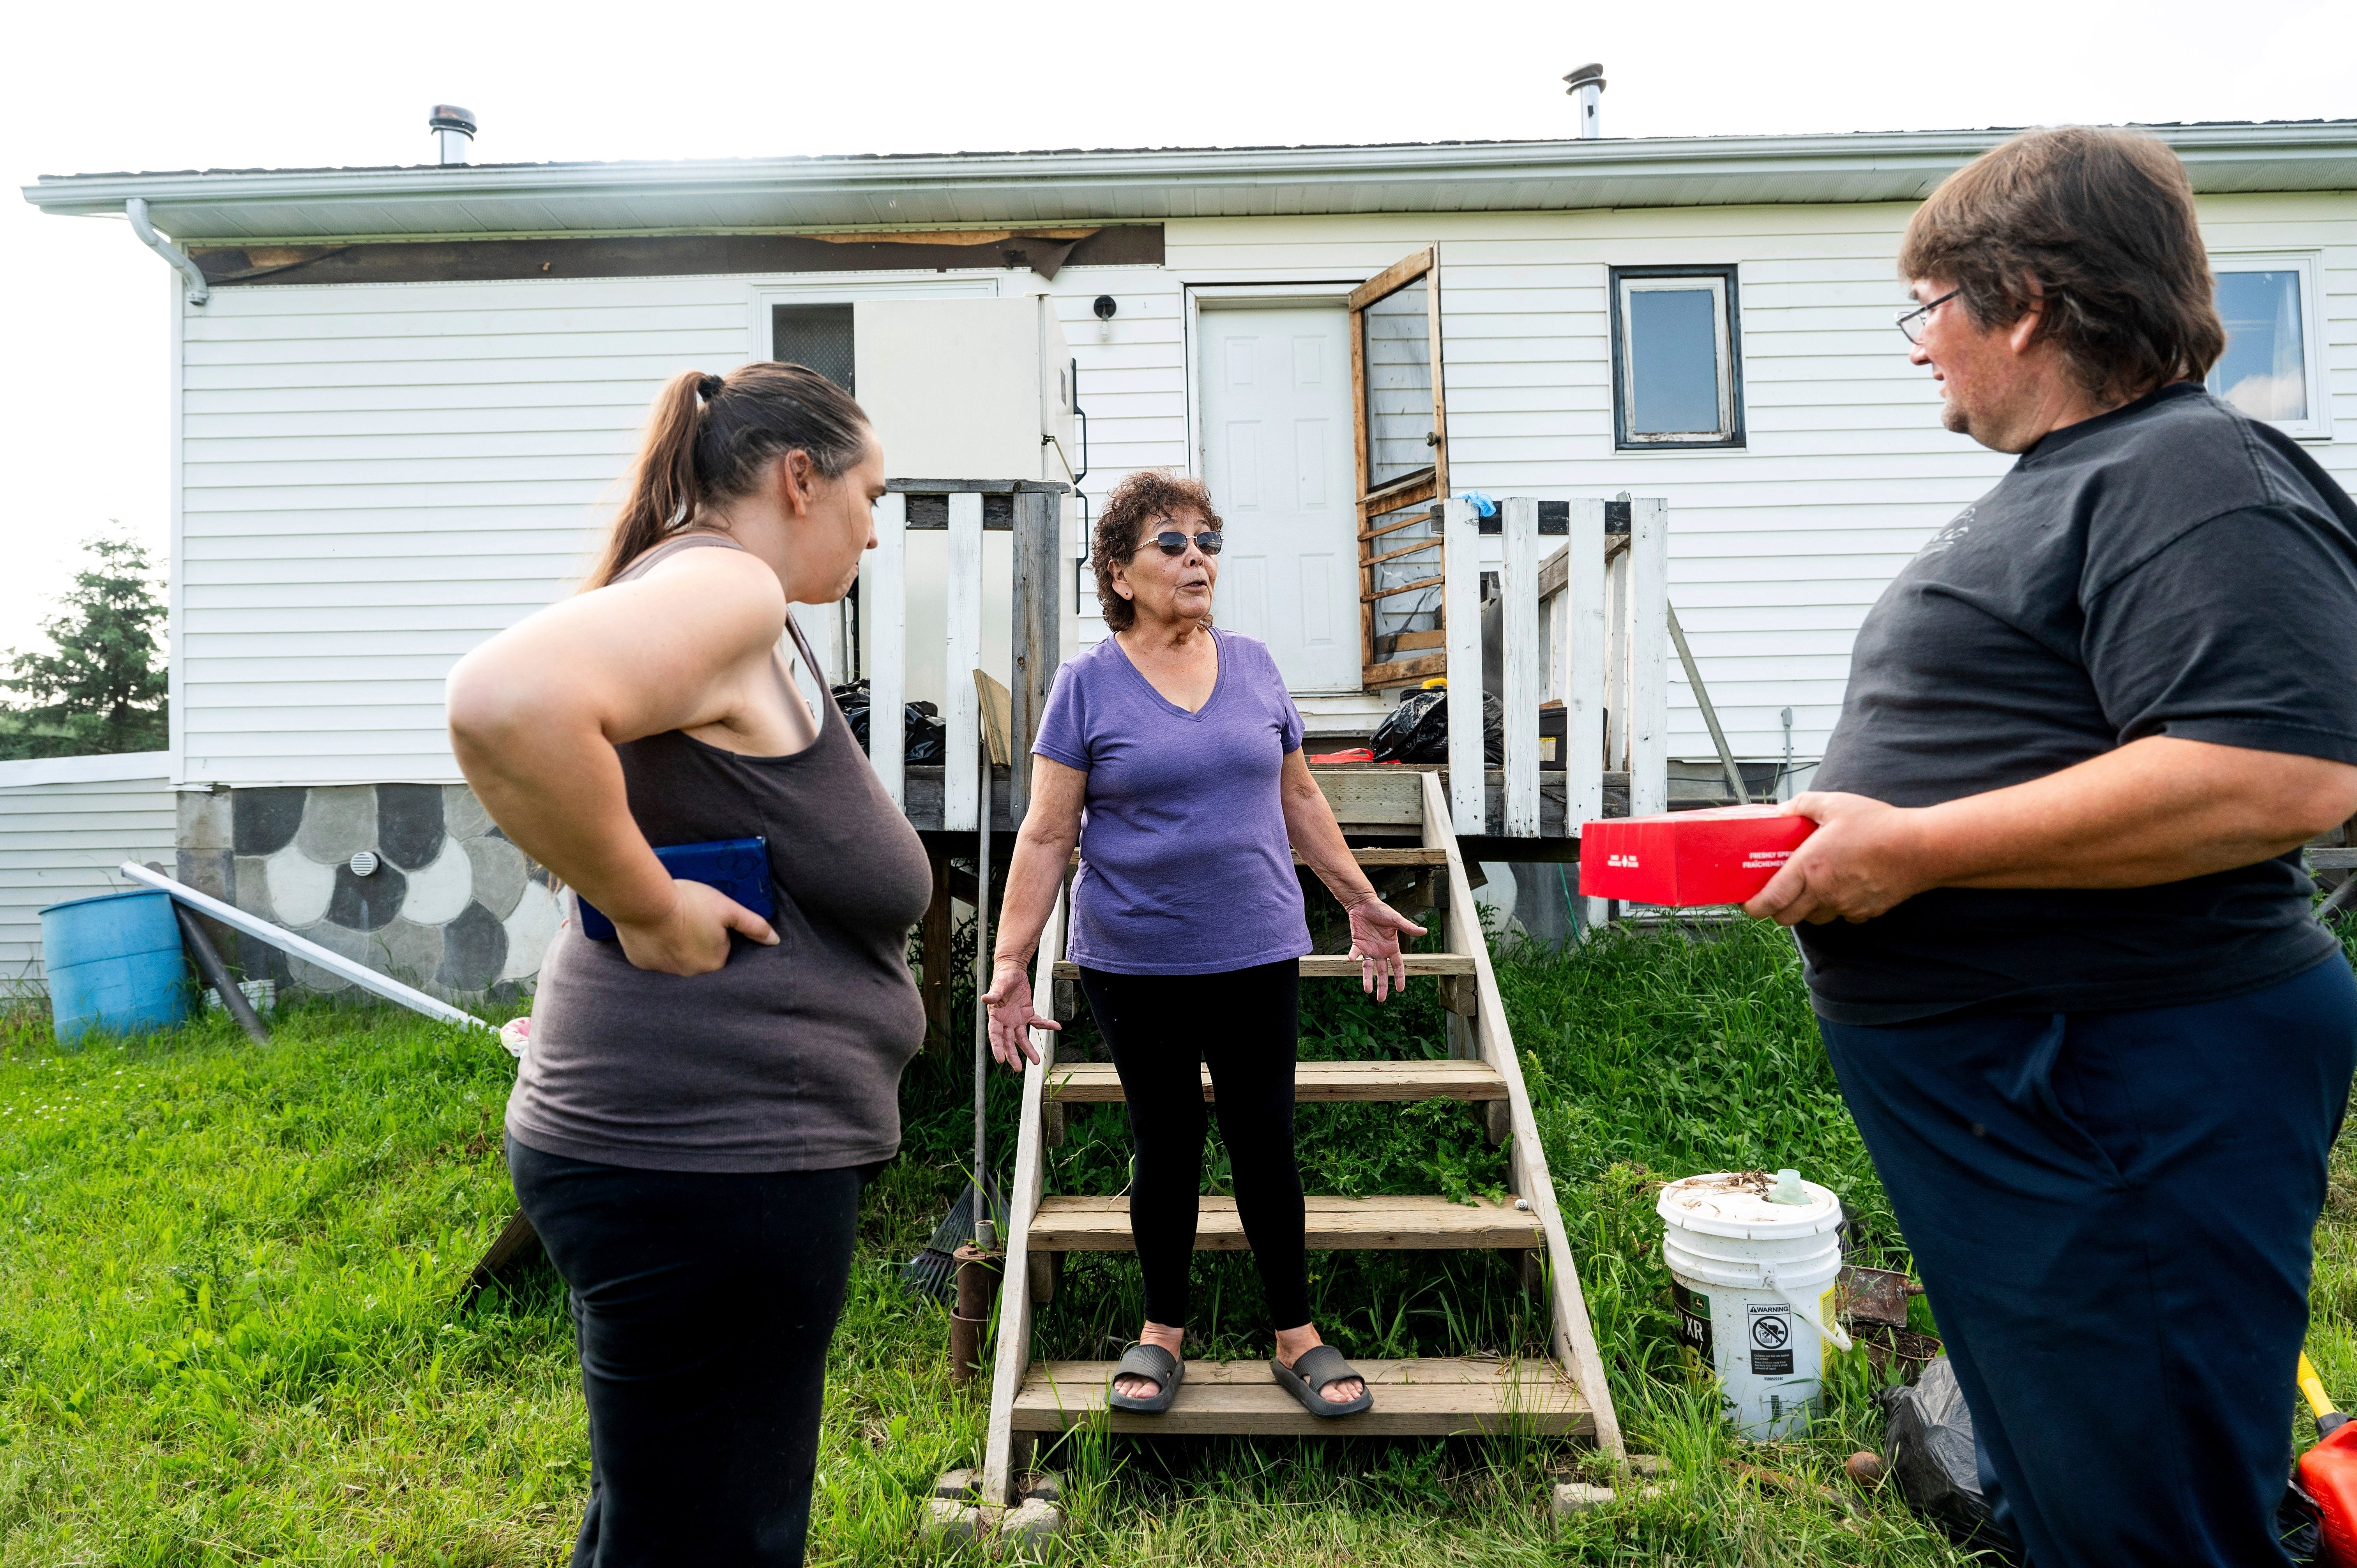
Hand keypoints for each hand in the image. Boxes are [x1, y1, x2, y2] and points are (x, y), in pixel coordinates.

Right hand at [612, 878, 779, 974]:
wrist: (645, 903)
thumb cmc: (690, 904)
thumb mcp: (727, 909)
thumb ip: (753, 925)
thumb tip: (775, 940)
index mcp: (714, 964)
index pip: (721, 949)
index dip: (716, 931)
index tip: (706, 918)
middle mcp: (690, 975)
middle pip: (698, 956)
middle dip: (695, 940)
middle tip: (688, 918)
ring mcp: (664, 971)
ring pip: (675, 957)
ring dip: (675, 943)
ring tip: (670, 922)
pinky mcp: (642, 964)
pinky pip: (653, 956)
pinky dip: (655, 945)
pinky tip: (653, 930)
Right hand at [981, 957, 1058, 1068]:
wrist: (1013, 970)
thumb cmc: (1003, 977)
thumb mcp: (999, 984)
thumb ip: (994, 993)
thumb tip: (985, 999)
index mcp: (996, 1016)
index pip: (995, 1035)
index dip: (997, 1047)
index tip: (1000, 1060)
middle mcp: (1005, 1021)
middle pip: (1009, 1041)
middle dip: (1013, 1055)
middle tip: (1017, 1069)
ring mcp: (1017, 1019)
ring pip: (1022, 1038)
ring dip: (1028, 1049)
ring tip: (1036, 1061)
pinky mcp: (1027, 1013)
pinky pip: (1037, 1022)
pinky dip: (1046, 1025)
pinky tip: (1056, 1027)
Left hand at [1344, 896, 1427, 1001]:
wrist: (1365, 904)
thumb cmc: (1382, 911)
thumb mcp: (1396, 920)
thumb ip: (1408, 927)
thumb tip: (1424, 931)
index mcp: (1392, 947)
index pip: (1397, 966)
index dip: (1399, 977)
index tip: (1400, 990)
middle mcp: (1380, 951)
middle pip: (1383, 972)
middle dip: (1383, 986)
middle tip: (1381, 1000)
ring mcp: (1368, 949)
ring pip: (1368, 968)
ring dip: (1367, 979)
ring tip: (1367, 991)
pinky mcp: (1357, 944)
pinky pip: (1355, 953)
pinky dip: (1352, 956)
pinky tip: (1350, 960)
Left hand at [1742, 792, 1933, 925]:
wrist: (1921, 849)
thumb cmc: (1879, 825)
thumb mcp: (1835, 804)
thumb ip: (1803, 805)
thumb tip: (1782, 810)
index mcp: (1810, 867)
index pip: (1771, 900)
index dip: (1754, 907)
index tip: (1748, 904)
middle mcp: (1823, 892)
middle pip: (1787, 917)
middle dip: (1777, 910)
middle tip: (1777, 894)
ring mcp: (1845, 906)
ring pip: (1814, 919)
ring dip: (1807, 908)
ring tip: (1813, 886)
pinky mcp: (1865, 913)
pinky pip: (1842, 917)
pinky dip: (1837, 908)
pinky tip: (1844, 887)